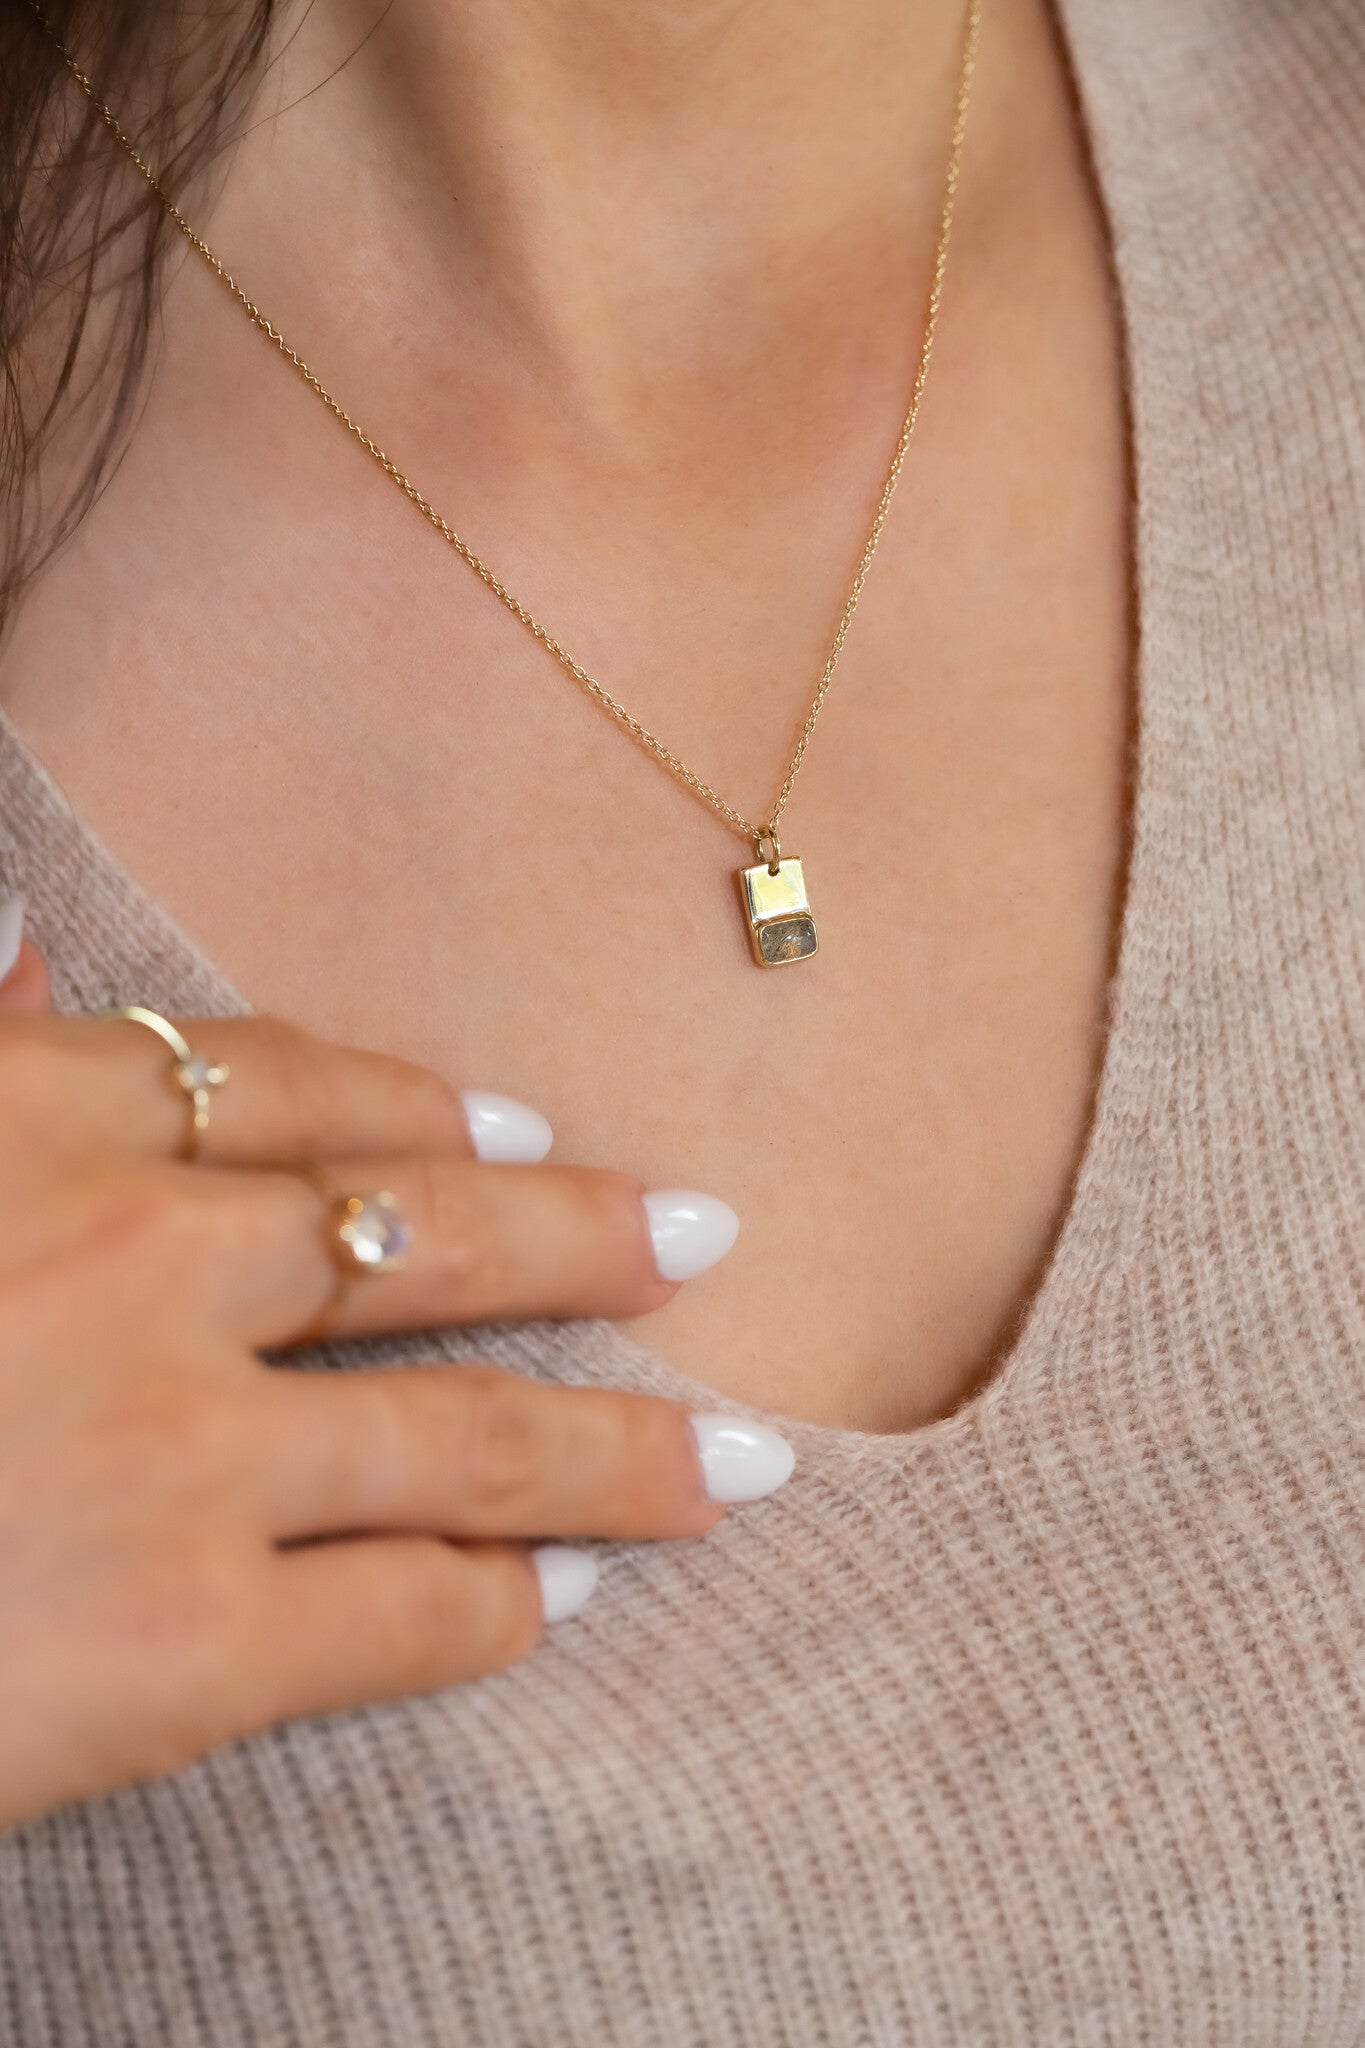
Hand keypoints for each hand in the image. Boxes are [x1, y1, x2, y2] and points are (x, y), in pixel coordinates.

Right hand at [0, 896, 791, 1832]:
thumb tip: (20, 937)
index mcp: (30, 1131)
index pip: (280, 1088)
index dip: (419, 1108)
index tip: (521, 1127)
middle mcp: (136, 1268)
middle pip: (429, 1235)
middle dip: (589, 1239)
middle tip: (704, 1235)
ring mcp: (179, 1457)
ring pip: (470, 1433)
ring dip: (624, 1448)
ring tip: (737, 1456)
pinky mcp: (182, 1649)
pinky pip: (406, 1614)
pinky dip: (507, 1603)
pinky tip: (578, 1597)